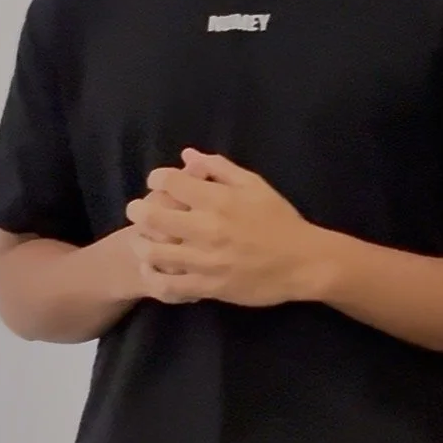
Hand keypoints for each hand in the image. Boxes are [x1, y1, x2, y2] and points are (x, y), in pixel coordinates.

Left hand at [125, 149, 319, 306]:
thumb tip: (188, 155)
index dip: (157, 179)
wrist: (304, 262)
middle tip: (138, 211)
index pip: (170, 182)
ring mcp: (206, 260)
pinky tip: (154, 269)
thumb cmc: (279, 220)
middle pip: (152, 216)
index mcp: (218, 200)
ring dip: (142, 243)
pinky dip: (155, 276)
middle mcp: (207, 228)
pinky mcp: (209, 286)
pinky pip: (170, 285)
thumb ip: (219, 168)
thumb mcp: (254, 185)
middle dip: (139, 210)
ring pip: (154, 252)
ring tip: (142, 241)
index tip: (157, 183)